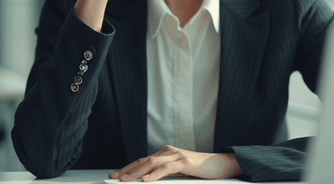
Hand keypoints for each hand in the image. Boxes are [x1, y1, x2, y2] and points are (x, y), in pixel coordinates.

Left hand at [109, 145, 243, 181]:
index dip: (127, 168)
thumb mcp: (178, 172)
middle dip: (126, 170)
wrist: (220, 165)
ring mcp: (176, 155)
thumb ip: (164, 173)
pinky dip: (154, 175)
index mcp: (165, 153)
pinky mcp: (184, 162)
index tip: (115, 175)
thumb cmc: (199, 171)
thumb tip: (146, 181)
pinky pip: (165, 169)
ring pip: (150, 164)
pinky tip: (145, 181)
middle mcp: (168, 151)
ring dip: (135, 173)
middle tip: (113, 178)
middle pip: (142, 161)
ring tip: (124, 180)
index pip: (142, 161)